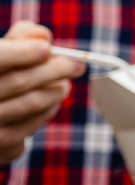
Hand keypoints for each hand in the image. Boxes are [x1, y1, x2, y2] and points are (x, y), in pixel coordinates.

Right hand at [0, 21, 85, 163]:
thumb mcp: (0, 54)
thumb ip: (20, 39)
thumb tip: (45, 37)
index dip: (23, 53)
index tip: (48, 49)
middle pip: (20, 82)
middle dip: (56, 70)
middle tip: (78, 65)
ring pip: (32, 104)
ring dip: (56, 91)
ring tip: (63, 84)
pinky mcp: (0, 147)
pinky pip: (33, 126)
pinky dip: (48, 111)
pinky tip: (50, 103)